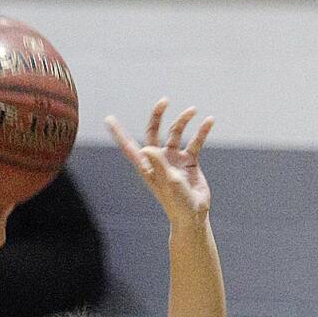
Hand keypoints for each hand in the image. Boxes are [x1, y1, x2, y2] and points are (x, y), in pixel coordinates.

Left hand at [106, 99, 212, 226]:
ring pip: (176, 133)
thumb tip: (147, 146)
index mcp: (147, 166)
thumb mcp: (168, 182)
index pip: (129, 146)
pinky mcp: (189, 161)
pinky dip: (201, 131)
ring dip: (183, 120)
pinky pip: (194, 142)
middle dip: (157, 115)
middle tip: (164, 101)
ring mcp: (174, 158)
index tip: (109, 118)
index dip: (119, 133)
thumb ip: (159, 163)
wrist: (193, 215)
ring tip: (193, 111)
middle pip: (154, 131)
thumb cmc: (177, 203)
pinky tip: (209, 121)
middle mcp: (159, 159)